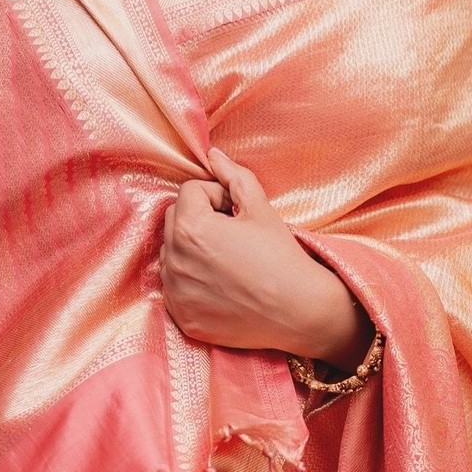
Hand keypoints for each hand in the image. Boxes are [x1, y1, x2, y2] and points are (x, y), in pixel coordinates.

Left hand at [159, 146, 371, 364]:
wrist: (299, 312)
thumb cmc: (281, 256)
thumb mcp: (260, 207)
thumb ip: (233, 175)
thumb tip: (213, 155)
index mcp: (190, 227)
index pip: (189, 191)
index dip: (217, 196)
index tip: (239, 213)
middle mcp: (174, 260)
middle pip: (175, 219)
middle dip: (200, 218)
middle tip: (233, 234)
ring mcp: (175, 292)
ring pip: (171, 252)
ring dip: (192, 248)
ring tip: (227, 259)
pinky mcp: (181, 316)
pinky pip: (175, 285)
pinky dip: (191, 280)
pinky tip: (221, 284)